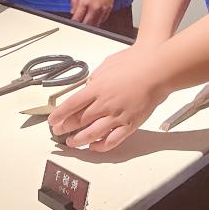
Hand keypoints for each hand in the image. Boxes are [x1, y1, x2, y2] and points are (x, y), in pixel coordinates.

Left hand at [48, 45, 170, 151]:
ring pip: (92, 134)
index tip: (51, 121)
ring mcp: (117, 115)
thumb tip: (88, 87)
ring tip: (72, 143)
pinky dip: (101, 146)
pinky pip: (112, 140)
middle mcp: (104, 104)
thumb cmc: (134, 62)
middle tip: (57, 132)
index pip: (71, 105)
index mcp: (96, 88)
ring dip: (79, 140)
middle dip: (65, 128)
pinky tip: (94, 147)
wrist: (157, 68)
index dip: (58, 115)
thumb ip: (95, 78)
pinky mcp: (130, 123)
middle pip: (78, 120)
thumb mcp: (106, 65)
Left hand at [70, 0, 118, 26]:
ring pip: (95, 24)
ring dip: (90, 25)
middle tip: (79, 23)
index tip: (73, 22)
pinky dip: (98, 21)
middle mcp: (94, 7)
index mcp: (85, 2)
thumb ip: (74, 1)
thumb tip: (73, 11)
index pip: (77, 18)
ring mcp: (103, 9)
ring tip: (87, 22)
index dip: (74, 22)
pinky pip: (103, 20)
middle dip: (82, 25)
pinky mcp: (109, 8)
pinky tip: (95, 18)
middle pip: (86, 24)